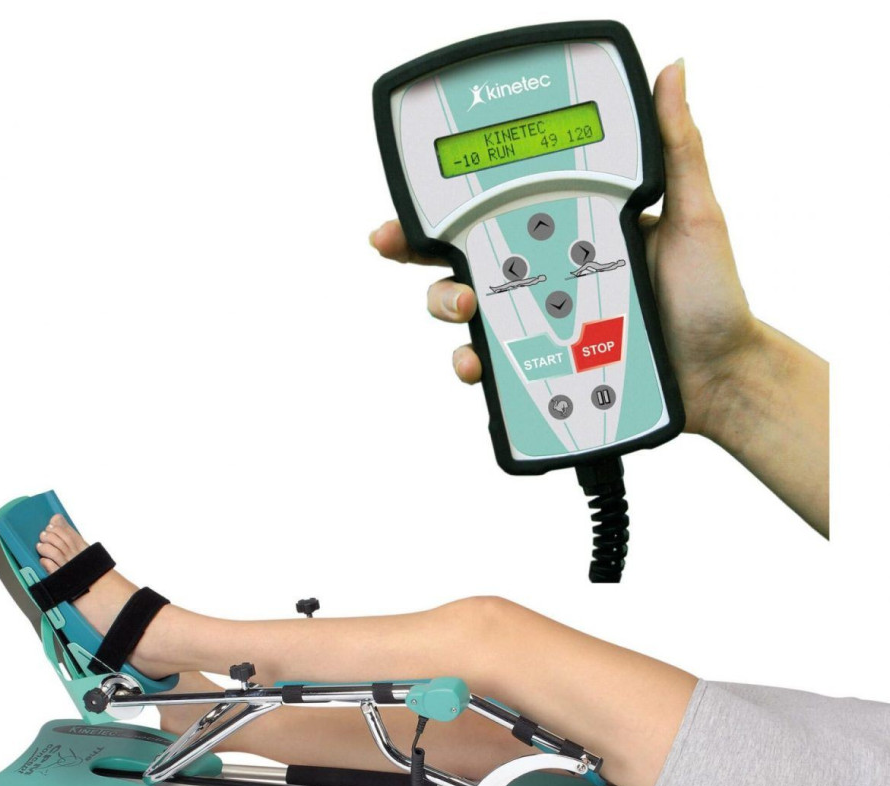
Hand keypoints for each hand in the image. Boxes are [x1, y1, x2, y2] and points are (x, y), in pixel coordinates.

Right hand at [370, 61, 827, 532]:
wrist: (719, 376)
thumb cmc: (710, 299)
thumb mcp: (695, 216)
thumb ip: (677, 150)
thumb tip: (671, 74)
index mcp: (571, 229)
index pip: (501, 207)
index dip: (449, 203)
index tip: (412, 202)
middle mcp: (546, 274)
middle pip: (465, 258)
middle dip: (421, 253)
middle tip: (402, 247)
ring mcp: (539, 322)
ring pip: (468, 312)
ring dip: (446, 305)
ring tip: (464, 310)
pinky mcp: (540, 365)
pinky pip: (494, 365)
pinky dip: (475, 365)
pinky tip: (480, 364)